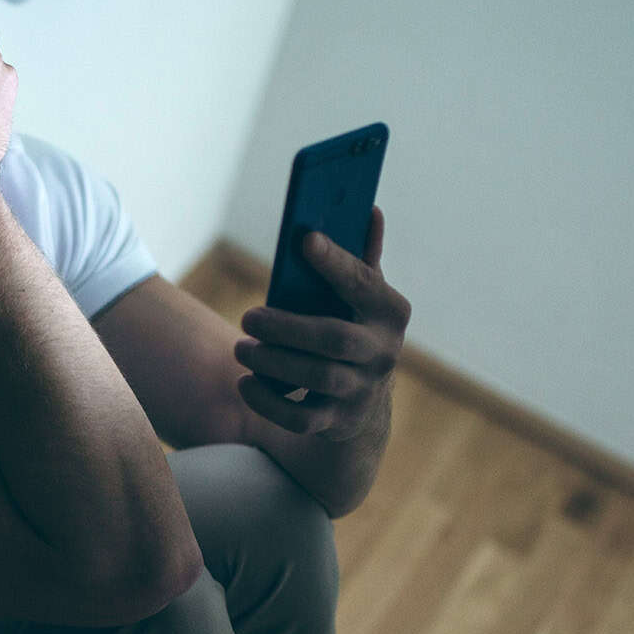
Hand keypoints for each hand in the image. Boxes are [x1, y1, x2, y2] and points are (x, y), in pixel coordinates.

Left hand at [233, 207, 412, 441]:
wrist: (365, 405)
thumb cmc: (353, 329)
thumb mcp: (363, 297)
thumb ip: (361, 258)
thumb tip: (369, 209)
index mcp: (391, 312)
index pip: (364, 284)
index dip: (336, 262)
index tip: (305, 239)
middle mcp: (383, 353)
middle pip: (335, 339)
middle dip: (288, 328)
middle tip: (248, 318)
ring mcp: (362, 391)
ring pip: (317, 379)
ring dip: (274, 362)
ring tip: (242, 349)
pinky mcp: (338, 423)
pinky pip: (302, 419)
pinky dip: (269, 403)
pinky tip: (246, 383)